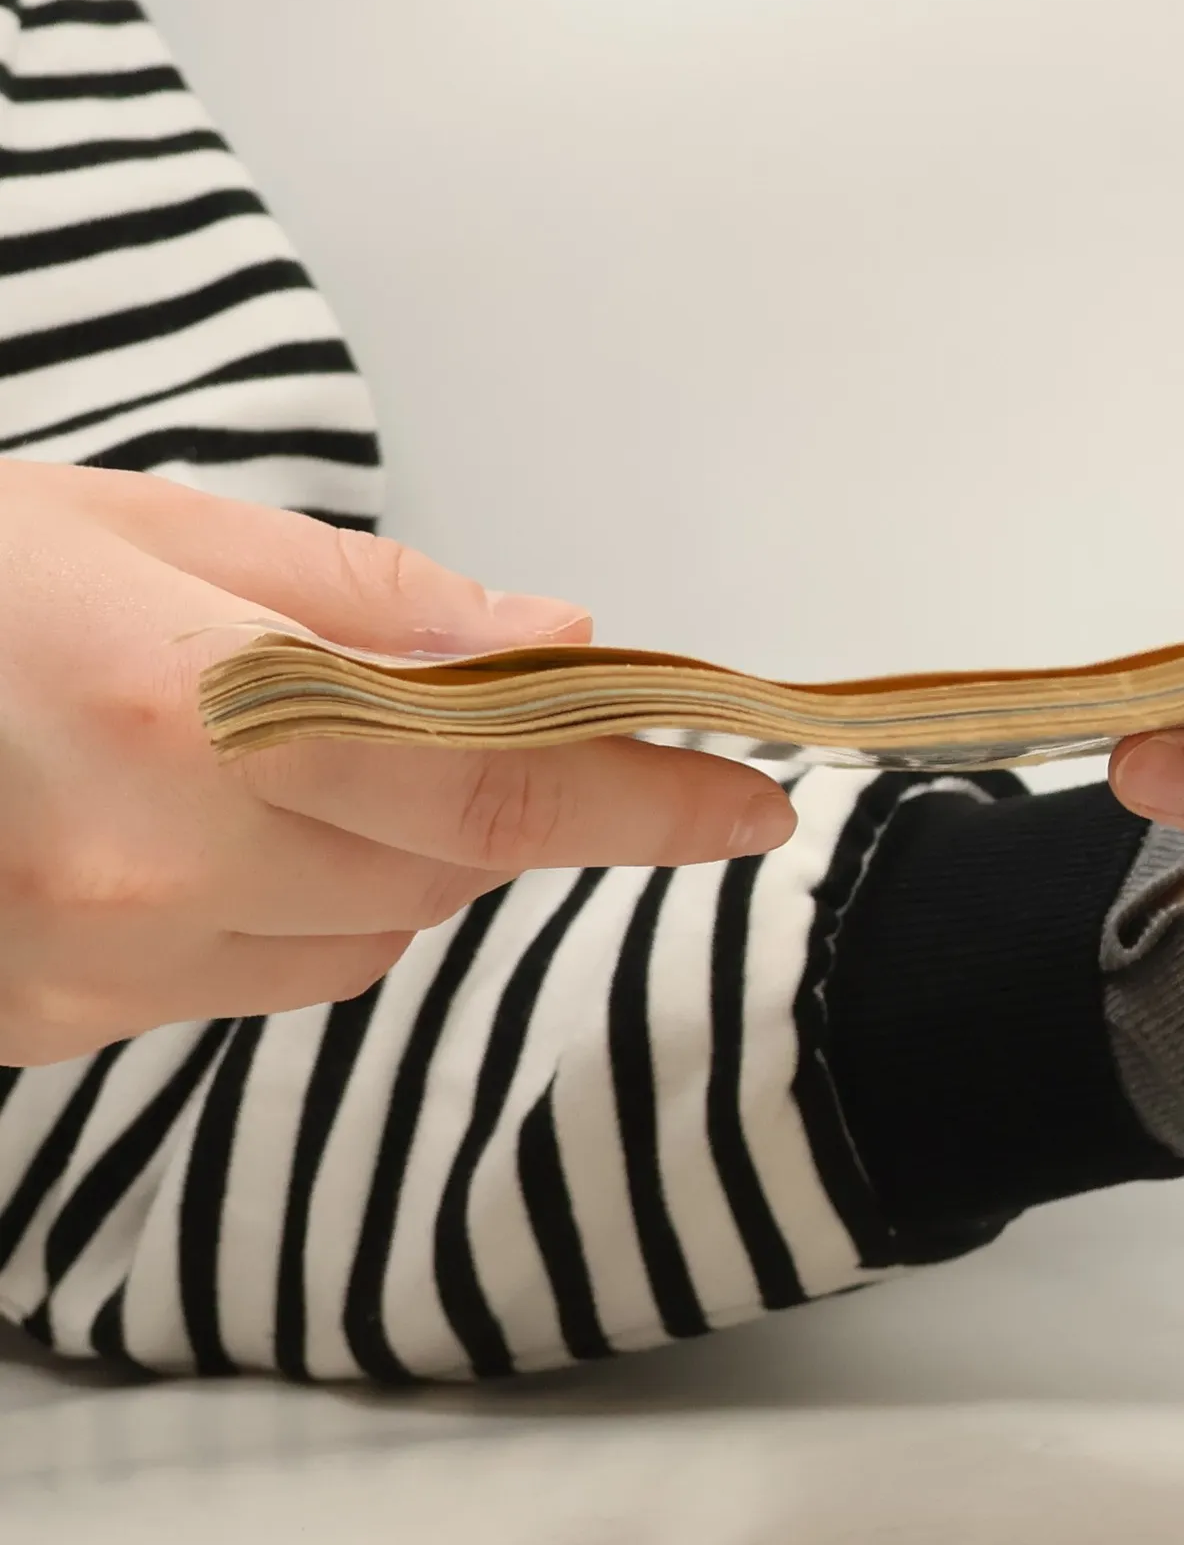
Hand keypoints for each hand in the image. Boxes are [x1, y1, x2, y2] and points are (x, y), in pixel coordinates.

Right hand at [0, 461, 795, 1065]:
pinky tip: (210, 825)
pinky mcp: (49, 1018)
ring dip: (391, 854)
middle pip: (447, 872)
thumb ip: (377, 602)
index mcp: (203, 707)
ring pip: (366, 940)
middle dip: (495, 797)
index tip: (752, 805)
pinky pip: (261, 983)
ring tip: (288, 752)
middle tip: (462, 712)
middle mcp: (161, 860)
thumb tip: (555, 642)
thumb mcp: (159, 527)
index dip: (648, 801)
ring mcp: (98, 960)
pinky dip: (296, 910)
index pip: (499, 784)